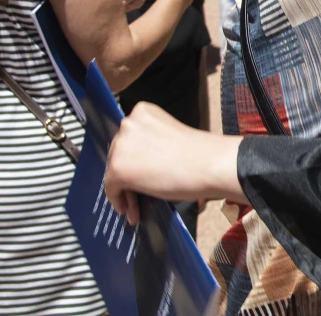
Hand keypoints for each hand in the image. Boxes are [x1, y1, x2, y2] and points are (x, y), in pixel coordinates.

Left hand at [105, 102, 244, 224]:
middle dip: (128, 177)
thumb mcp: (167, 138)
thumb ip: (148, 145)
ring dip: (125, 191)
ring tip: (136, 207)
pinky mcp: (119, 168)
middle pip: (119, 155)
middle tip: (137, 194)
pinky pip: (111, 189)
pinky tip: (129, 209)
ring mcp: (121, 146)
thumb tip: (136, 165)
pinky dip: (118, 200)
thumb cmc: (198, 154)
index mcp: (142, 111)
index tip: (139, 174)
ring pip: (115, 172)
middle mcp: (127, 124)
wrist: (209, 165)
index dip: (133, 160)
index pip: (128, 139)